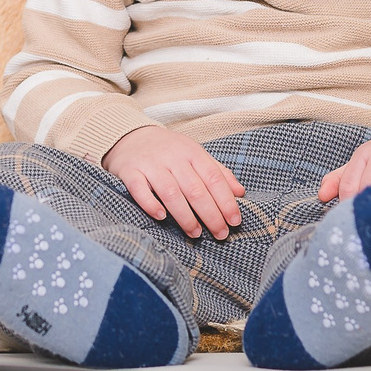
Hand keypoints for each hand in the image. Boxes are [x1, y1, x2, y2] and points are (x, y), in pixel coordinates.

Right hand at [102, 125, 245, 239]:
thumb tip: (240, 192)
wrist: (130, 136)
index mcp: (192, 153)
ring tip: (196, 234)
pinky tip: (161, 217)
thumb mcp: (195, 155)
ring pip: (171, 193)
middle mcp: (173, 158)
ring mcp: (151, 165)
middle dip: (211, 215)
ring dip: (185, 216)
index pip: (214, 178)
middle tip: (220, 234)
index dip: (226, 201)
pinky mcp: (130, 172)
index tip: (234, 221)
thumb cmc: (169, 151)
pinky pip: (140, 190)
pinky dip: (151, 205)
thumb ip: (218, 172)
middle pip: (195, 189)